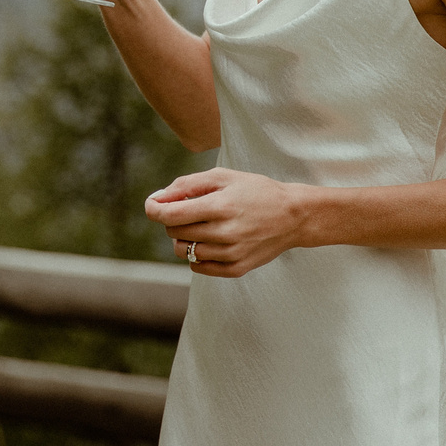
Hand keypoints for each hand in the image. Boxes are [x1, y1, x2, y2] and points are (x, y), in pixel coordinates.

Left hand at [144, 168, 312, 277]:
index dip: (154, 209)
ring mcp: (231, 253)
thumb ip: (188, 185)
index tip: (152, 205)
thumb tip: (158, 198)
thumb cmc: (255, 191)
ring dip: (183, 238)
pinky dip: (196, 256)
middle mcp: (225, 233)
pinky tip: (208, 242)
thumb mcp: (223, 177)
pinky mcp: (237, 268)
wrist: (293, 216)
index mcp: (221, 206)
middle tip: (188, 210)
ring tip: (200, 226)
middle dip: (173, 220)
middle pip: (175, 232)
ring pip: (184, 252)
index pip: (171, 215)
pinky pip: (199, 267)